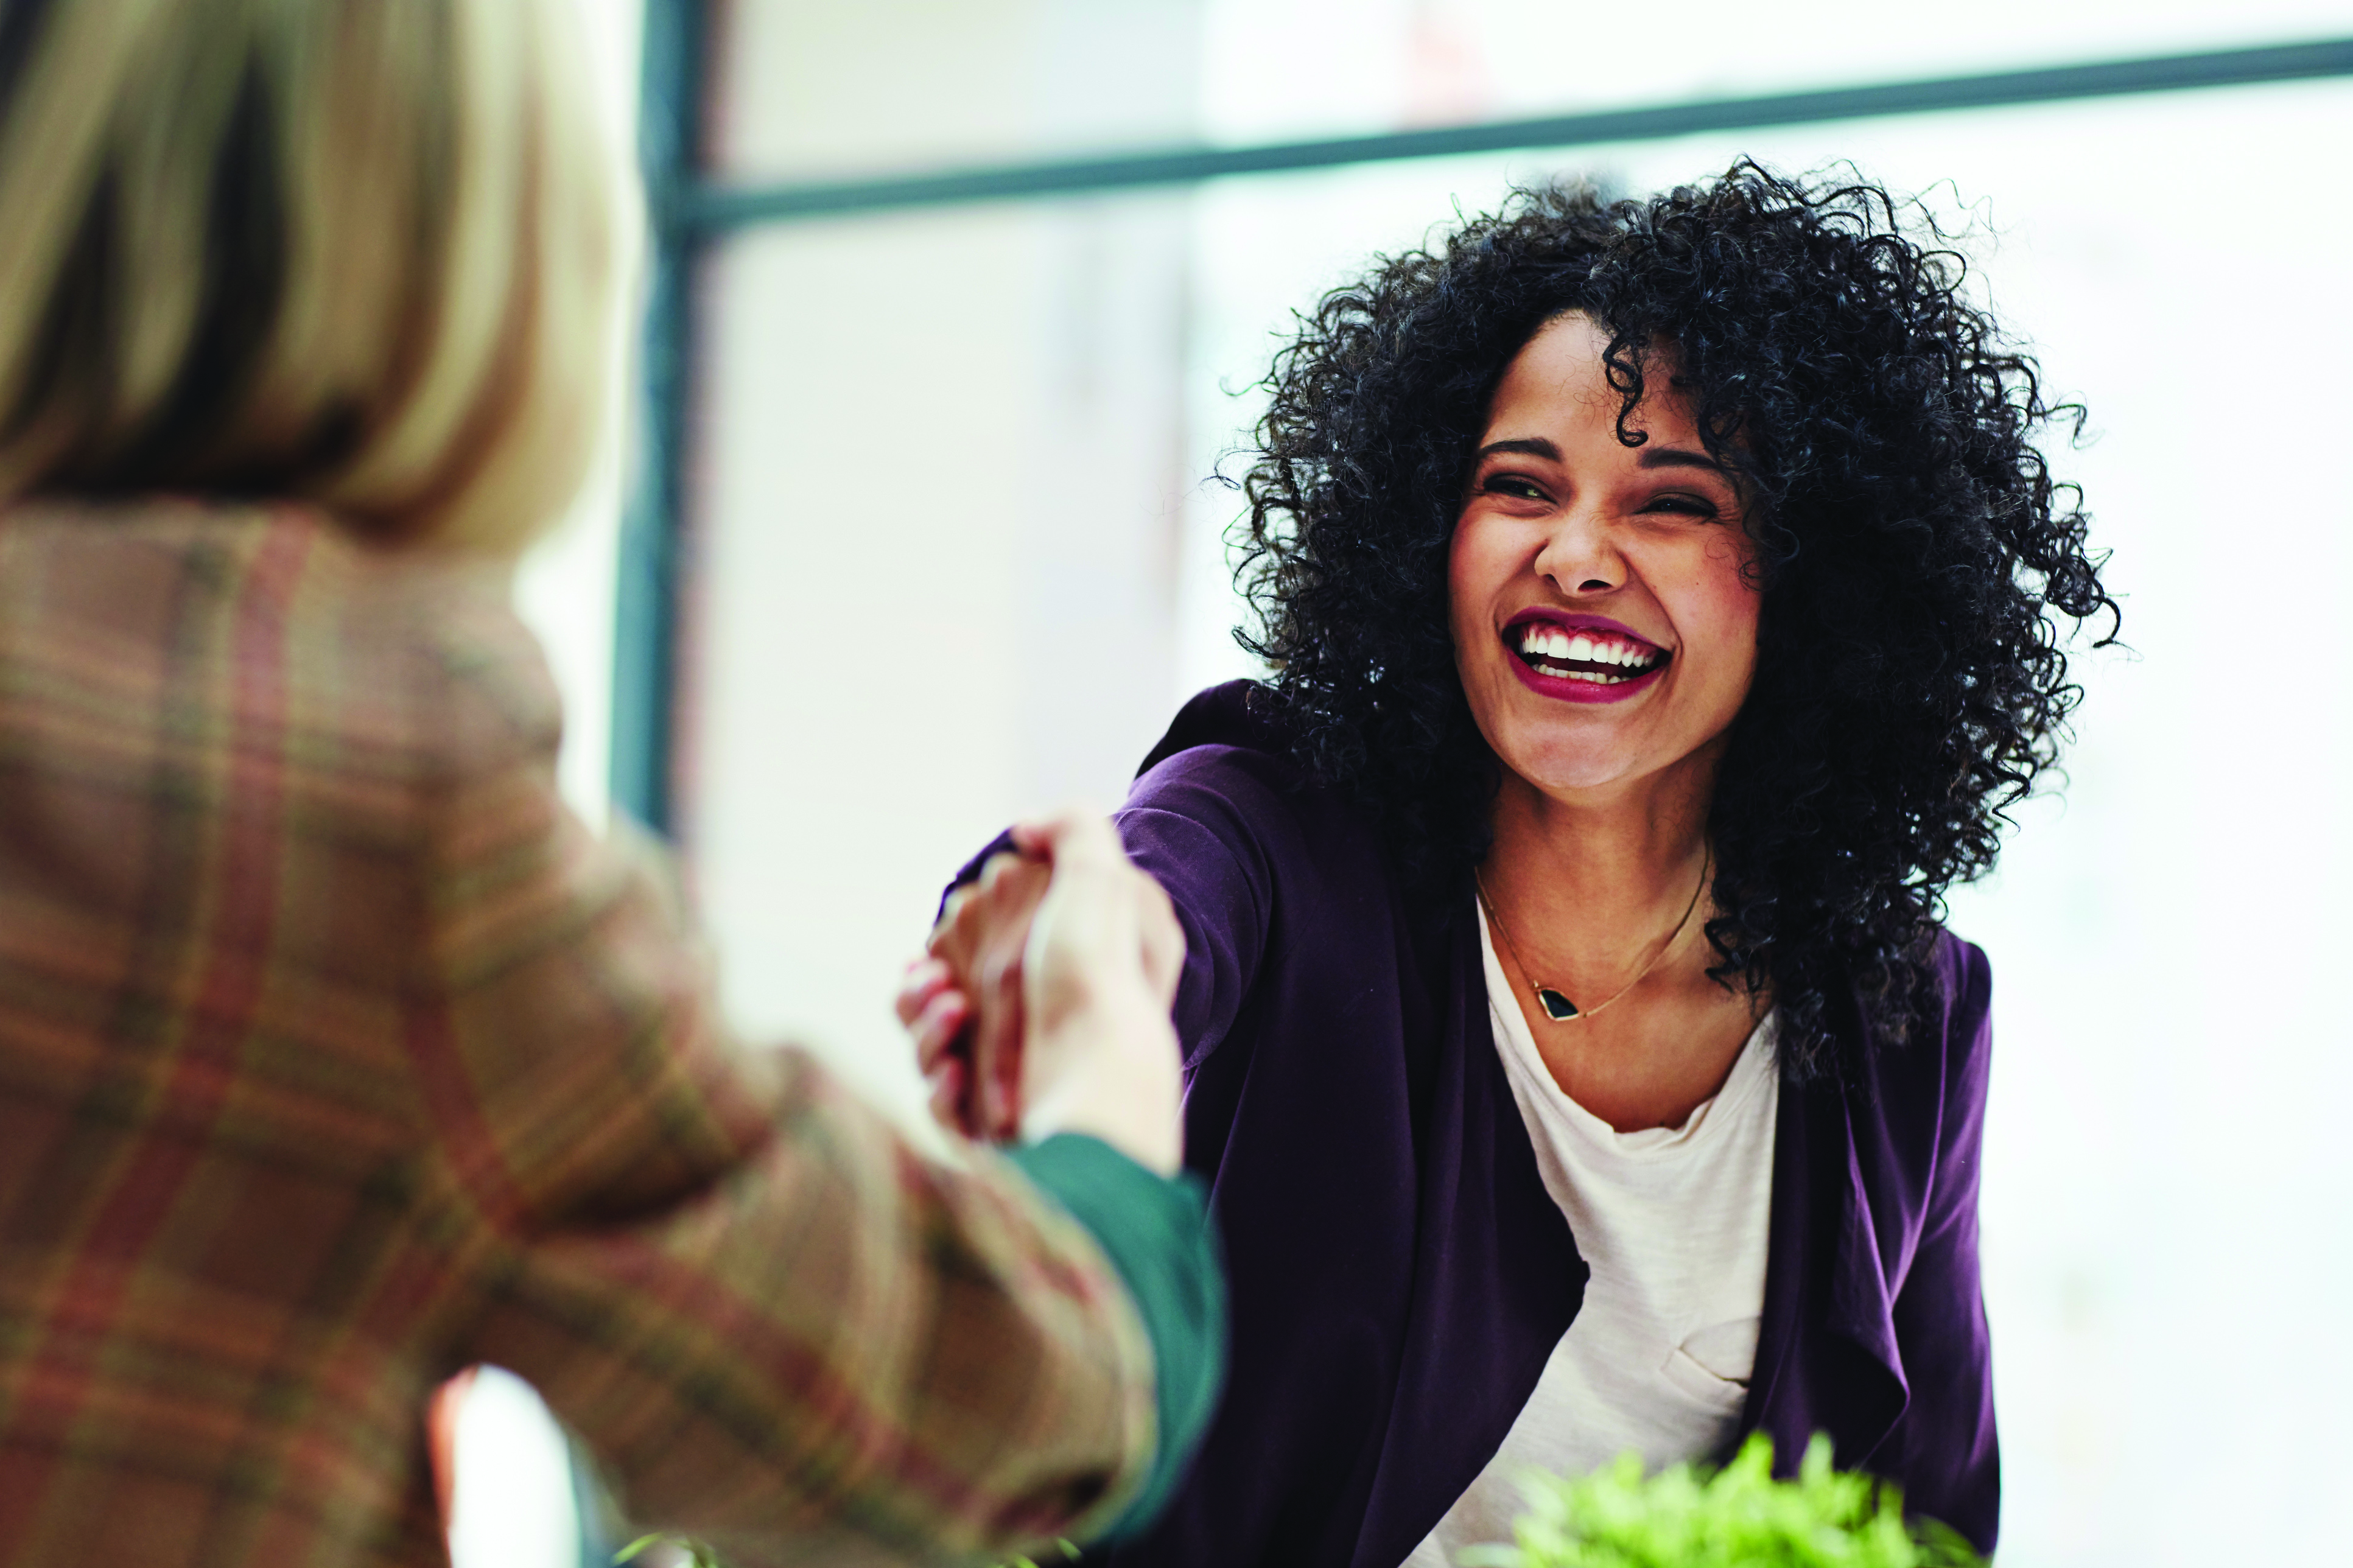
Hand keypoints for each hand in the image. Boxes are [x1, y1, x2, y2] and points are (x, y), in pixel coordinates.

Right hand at [894, 811, 1186, 1173]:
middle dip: (923, 988)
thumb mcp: (1102, 879)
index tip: (945, 935)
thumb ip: (1071, 830)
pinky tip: (954, 1069)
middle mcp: (1034, 1032)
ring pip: (931, 1050)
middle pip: (941, 1002)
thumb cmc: (1098, 977)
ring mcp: (1012, 1082)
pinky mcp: (995, 1130)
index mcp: (1052, 978)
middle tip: (937, 982)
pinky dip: (939, 1084)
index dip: (950, 944)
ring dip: (924, 1027)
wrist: (1100, 1078)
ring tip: (952, 1012)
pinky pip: (942, 1105)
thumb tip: (1025, 829)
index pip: (976, 955)